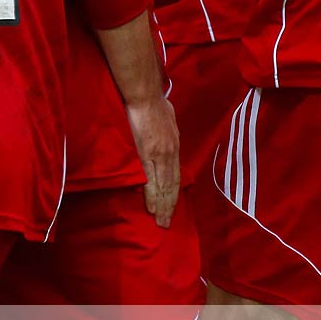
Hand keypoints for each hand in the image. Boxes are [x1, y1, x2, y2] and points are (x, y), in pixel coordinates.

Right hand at [125, 95, 180, 227]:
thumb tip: (165, 128)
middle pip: (171, 186)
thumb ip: (168, 127)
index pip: (176, 175)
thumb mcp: (169, 116)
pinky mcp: (146, 156)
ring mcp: (159, 156)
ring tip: (160, 222)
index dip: (174, 193)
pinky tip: (152, 209)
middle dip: (170, 206)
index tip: (172, 207)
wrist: (145, 96)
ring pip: (162, 187)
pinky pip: (149, 182)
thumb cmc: (155, 102)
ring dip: (162, 207)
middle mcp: (170, 154)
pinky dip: (152, 197)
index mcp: (175, 145)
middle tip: (167, 223)